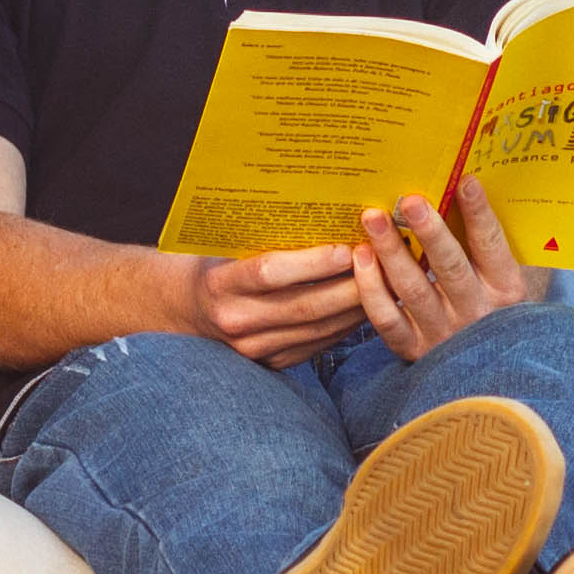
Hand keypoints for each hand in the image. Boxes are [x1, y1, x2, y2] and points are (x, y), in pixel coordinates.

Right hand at [181, 243, 368, 366]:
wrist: (188, 309)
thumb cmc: (216, 262)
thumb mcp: (227, 244)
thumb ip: (265, 234)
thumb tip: (322, 210)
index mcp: (219, 284)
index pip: (268, 273)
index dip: (310, 263)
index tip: (346, 248)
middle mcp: (235, 320)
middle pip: (303, 306)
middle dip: (349, 287)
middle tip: (383, 265)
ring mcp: (253, 348)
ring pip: (317, 329)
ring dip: (355, 308)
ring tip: (385, 284)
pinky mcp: (271, 363)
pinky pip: (318, 344)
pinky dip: (346, 326)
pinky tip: (367, 306)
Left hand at [351, 177, 526, 362]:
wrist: (486, 366)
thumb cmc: (494, 304)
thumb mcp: (504, 274)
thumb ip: (489, 241)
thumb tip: (469, 186)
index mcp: (506, 290)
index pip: (492, 247)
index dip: (479, 214)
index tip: (465, 181)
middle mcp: (476, 313)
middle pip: (450, 268)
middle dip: (429, 232)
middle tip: (409, 200)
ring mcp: (442, 333)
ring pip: (412, 289)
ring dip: (391, 251)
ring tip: (373, 218)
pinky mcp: (413, 349)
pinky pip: (386, 318)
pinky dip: (370, 287)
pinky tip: (360, 255)